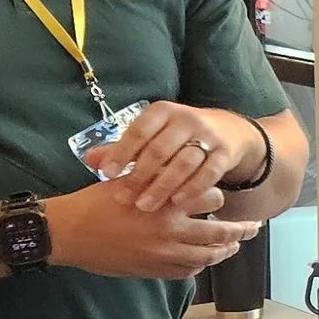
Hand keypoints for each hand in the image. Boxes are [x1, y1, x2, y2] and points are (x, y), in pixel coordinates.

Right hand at [43, 177, 258, 278]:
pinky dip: (197, 266)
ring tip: (234, 247)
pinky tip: (201, 261)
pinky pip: (185, 271)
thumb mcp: (129, 179)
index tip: (221, 195)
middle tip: (253, 228)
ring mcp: (163, 252)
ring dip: (224, 251)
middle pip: (220, 231)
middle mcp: (170, 228)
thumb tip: (180, 170)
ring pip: (207, 255)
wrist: (67, 232)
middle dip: (240, 230)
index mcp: (167, 200)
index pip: (211, 196)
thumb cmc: (94, 203)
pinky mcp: (152, 269)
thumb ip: (158, 178)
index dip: (218, 195)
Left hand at [93, 101, 257, 214]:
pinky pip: (208, 174)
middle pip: (160, 149)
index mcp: (163, 112)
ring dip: (163, 186)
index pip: (139, 130)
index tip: (107, 175)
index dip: (122, 153)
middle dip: (140, 176)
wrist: (228, 130)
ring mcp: (209, 136)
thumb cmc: (178, 136)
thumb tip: (90, 159)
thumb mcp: (152, 133)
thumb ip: (123, 147)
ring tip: (146, 206)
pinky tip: (176, 202)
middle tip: (124, 198)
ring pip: (184, 163)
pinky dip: (192, 188)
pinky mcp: (225, 153)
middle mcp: (187, 120)